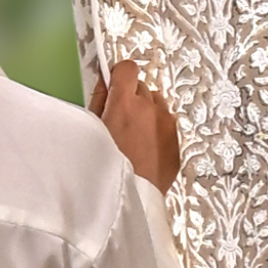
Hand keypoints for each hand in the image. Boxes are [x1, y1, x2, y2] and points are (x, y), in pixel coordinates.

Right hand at [90, 59, 179, 193]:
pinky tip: (144, 150)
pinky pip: (167, 125)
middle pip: (142, 88)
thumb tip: (105, 83)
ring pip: (157, 105)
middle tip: (119, 119)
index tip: (115, 84)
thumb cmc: (104, 169)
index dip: (120, 76)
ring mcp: (167, 126)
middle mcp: (150, 110)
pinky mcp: (177, 142)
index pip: (127, 68)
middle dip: (131, 98)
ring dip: (146, 113)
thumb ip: (99, 100)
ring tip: (133, 136)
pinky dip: (157, 131)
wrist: (128, 199)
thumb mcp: (91, 129)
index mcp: (124, 103)